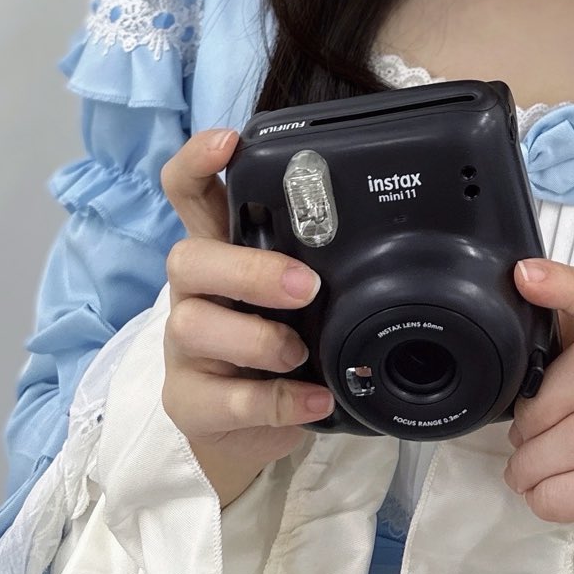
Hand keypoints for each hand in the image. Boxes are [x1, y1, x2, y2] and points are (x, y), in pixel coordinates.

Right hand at [158, 127, 333, 509]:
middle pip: (187, 257)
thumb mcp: (299, 297)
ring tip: (302, 354)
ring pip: (193, 325)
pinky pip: (222, 398)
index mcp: (222, 252)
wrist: (249, 433)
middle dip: (248, 269)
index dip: (198, 160)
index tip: (229, 141)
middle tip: (306, 287)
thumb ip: (321, 263)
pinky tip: (313, 399)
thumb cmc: (279, 347)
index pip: (189, 192)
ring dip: (258, 340)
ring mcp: (183, 348)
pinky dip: (276, 400)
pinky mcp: (188, 402)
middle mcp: (195, 293)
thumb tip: (390, 240)